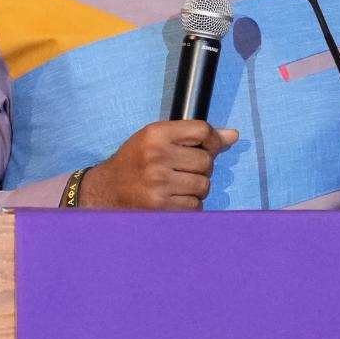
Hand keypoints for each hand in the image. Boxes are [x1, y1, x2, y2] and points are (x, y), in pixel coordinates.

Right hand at [79, 121, 237, 209]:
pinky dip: (189, 205)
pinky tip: (172, 199)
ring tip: (176, 185)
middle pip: (207, 161)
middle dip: (202, 167)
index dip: (213, 140)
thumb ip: (193, 135)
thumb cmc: (136, 162)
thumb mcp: (157, 138)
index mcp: (156, 134)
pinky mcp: (161, 207)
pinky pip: (195, 206)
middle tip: (183, 169)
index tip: (211, 147)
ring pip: (204, 186)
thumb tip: (233, 135)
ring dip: (196, 188)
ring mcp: (159, 184)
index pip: (202, 131)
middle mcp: (157, 156)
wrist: (106, 191)